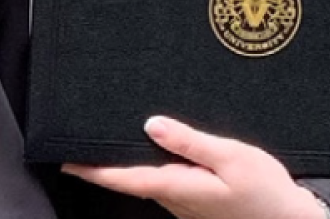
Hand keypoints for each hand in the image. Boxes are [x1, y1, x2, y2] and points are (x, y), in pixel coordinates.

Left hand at [65, 116, 325, 218]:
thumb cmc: (266, 191)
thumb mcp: (232, 158)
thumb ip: (190, 142)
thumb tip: (151, 124)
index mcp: (179, 188)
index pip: (125, 179)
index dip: (93, 169)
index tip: (64, 160)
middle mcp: (176, 200)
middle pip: (131, 179)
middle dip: (104, 163)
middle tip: (79, 140)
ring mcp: (186, 205)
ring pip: (148, 181)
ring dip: (127, 164)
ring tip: (107, 139)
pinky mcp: (198, 204)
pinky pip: (165, 183)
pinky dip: (150, 167)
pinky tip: (150, 150)